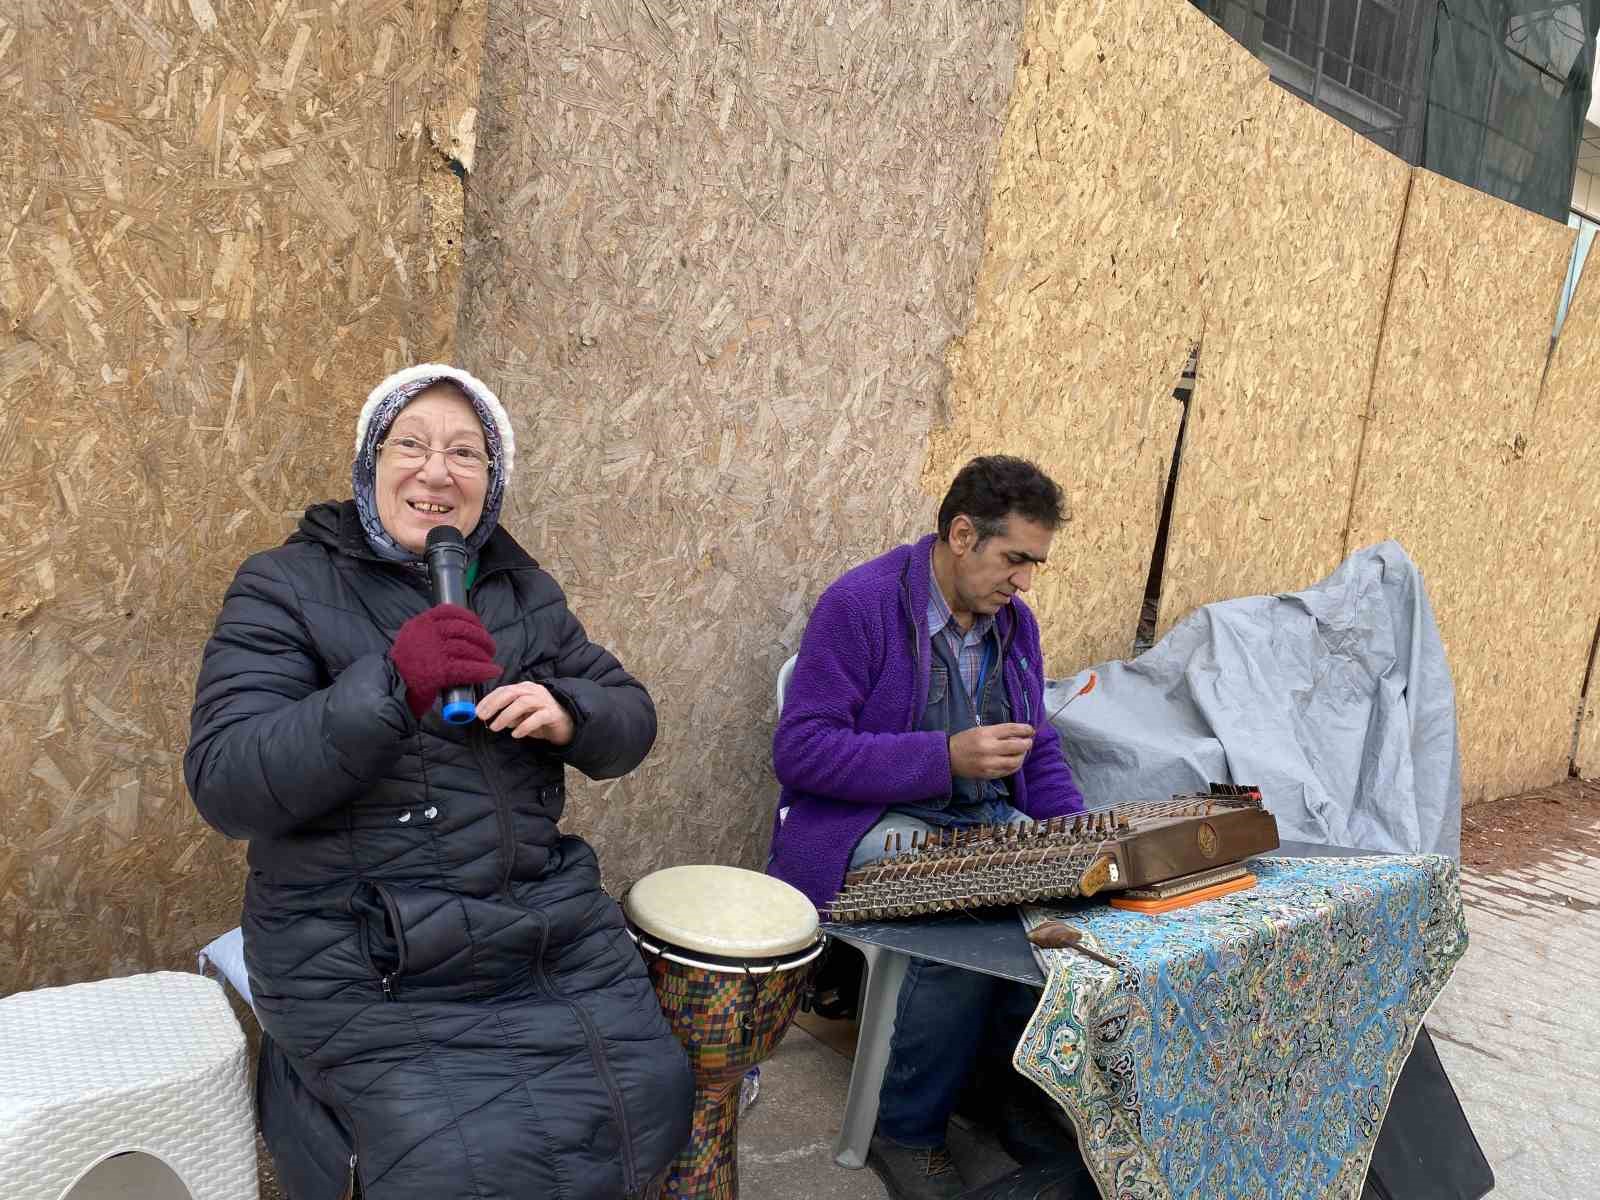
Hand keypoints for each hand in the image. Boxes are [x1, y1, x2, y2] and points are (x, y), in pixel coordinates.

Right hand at [389, 604, 500, 719]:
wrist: (393, 690)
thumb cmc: (407, 668)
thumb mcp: (412, 641)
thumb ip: (429, 633)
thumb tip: (460, 630)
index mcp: (419, 623)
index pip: (449, 611)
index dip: (469, 617)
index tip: (479, 625)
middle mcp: (426, 633)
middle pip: (463, 629)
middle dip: (482, 638)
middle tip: (490, 648)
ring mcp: (433, 651)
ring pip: (468, 648)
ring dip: (484, 655)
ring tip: (490, 661)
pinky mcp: (439, 671)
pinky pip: (468, 668)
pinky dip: (484, 670)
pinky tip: (493, 671)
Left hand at [477, 681, 575, 744]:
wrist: (567, 724)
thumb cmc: (541, 717)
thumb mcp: (522, 715)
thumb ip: (508, 714)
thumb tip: (492, 718)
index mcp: (525, 689)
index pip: (504, 690)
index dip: (489, 700)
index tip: (478, 711)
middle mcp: (535, 691)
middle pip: (512, 693)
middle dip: (495, 704)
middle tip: (483, 717)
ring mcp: (545, 701)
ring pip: (523, 703)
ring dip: (506, 715)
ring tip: (495, 727)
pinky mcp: (553, 714)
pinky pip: (537, 718)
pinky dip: (524, 726)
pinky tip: (516, 734)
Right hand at [948, 723, 1034, 779]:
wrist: (948, 757)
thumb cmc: (965, 741)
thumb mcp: (980, 730)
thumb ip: (999, 732)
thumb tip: (1020, 735)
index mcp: (986, 733)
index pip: (1011, 729)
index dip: (1024, 729)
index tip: (1031, 730)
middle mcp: (988, 748)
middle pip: (1017, 746)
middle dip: (1027, 744)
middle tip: (1028, 742)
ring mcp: (989, 763)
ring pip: (1015, 761)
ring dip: (1022, 756)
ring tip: (1022, 753)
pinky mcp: (988, 774)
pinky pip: (1008, 771)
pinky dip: (1014, 766)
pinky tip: (1014, 761)